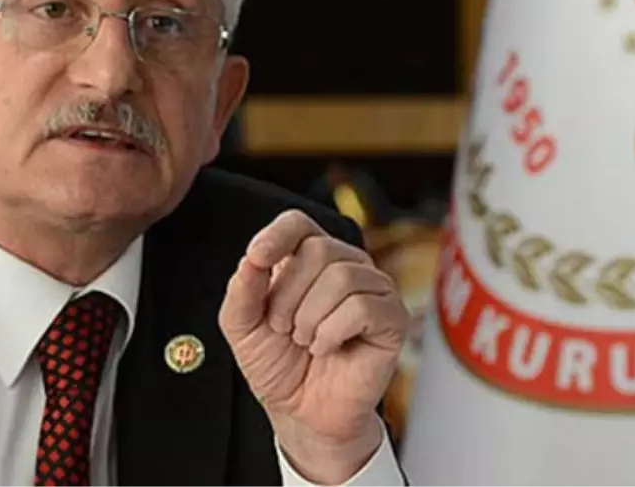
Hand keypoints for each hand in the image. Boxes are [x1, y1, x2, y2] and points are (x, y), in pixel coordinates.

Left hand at [218, 210, 407, 483]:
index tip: (257, 258)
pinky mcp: (392, 318)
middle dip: (288, 295)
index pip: (297, 223)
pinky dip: (333, 332)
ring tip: (305, 341)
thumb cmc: (278, 364)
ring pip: (342, 276)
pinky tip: (326, 348)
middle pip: (319, 249)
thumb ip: (241, 290)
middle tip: (283, 328)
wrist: (301, 412)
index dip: (277, 235)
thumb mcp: (242, 326)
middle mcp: (345, 265)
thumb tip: (251, 259)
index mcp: (307, 259)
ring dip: (310, 318)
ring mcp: (373, 289)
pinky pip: (363, 307)